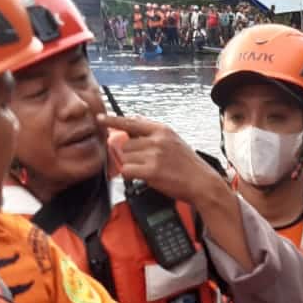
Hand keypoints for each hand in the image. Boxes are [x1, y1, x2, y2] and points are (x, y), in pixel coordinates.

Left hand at [100, 111, 221, 205]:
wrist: (202, 183)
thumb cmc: (188, 165)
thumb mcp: (174, 140)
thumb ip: (153, 131)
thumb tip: (135, 119)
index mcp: (162, 130)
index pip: (132, 122)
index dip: (113, 121)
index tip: (100, 119)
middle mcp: (157, 140)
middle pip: (125, 144)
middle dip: (129, 155)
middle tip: (142, 163)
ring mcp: (154, 155)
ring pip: (125, 158)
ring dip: (131, 166)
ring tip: (147, 170)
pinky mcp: (151, 171)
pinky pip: (127, 170)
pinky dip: (130, 175)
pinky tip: (142, 177)